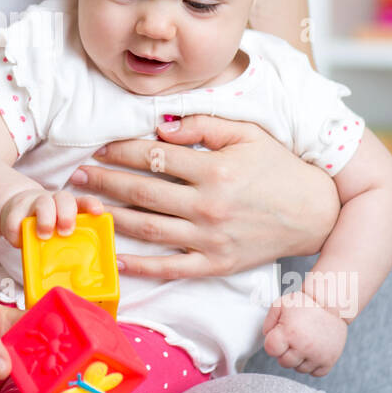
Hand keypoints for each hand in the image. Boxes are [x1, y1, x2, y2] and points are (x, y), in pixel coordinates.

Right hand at [0, 187, 104, 247]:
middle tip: (66, 232)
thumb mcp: (61, 232)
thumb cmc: (47, 227)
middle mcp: (54, 202)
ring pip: (42, 203)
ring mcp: (33, 204)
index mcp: (69, 208)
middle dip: (67, 214)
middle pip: (64, 199)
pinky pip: (15, 220)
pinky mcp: (14, 212)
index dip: (91, 205)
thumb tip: (85, 276)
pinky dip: (17, 232)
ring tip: (44, 235)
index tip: (98, 212)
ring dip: (46, 218)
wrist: (16, 211)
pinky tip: (18, 242)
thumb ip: (72, 245)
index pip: (84, 202)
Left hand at [68, 117, 339, 281]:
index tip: (99, 148)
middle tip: (77, 176)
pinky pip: (170, 267)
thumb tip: (159, 126)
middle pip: (143, 192)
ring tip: (85, 208)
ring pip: (149, 228)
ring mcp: (210, 238)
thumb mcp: (247, 133)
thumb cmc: (278, 166)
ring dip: (112, 217)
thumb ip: (203, 125)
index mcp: (215, 169)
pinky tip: (115, 258)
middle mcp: (209, 205)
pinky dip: (140, 266)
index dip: (121, 150)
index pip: (154, 157)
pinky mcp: (215, 264)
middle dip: (105, 182)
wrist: (314, 212)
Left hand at [261, 291, 347, 376]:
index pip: (271, 350)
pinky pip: (315, 373)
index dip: (274, 343)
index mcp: (289, 333)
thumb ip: (269, 320)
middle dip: (285, 352)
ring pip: (299, 369)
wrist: (333, 306)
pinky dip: (313, 365)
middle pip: (284, 362)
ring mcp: (317, 356)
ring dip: (299, 359)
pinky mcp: (329, 361)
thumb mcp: (281, 303)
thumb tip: (266, 335)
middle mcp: (303, 347)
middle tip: (293, 340)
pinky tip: (313, 352)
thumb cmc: (307, 304)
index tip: (280, 337)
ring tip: (304, 344)